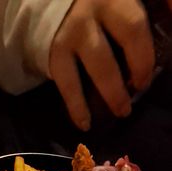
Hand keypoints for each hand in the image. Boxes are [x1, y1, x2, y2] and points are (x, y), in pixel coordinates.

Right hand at [49, 0, 155, 129]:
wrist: (50, 3)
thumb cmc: (97, 5)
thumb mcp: (123, 0)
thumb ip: (153, 5)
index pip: (139, 23)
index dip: (149, 50)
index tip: (150, 72)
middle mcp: (96, 6)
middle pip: (130, 34)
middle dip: (142, 65)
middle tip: (141, 87)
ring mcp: (75, 29)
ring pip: (101, 65)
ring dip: (114, 93)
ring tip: (122, 111)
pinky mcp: (55, 51)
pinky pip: (69, 84)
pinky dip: (77, 107)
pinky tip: (85, 124)